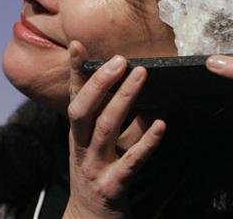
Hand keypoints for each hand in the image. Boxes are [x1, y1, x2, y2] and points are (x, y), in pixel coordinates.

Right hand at [63, 41, 165, 218]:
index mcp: (76, 135)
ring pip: (106, 128)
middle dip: (100, 82)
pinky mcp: (113, 186)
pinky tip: (160, 124)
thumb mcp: (94, 145)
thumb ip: (109, 118)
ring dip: (124, 99)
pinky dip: (146, 141)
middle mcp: (80, 147)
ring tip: (140, 76)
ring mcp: (95, 167)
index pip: (73, 97)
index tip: (78, 45)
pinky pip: (131, 161)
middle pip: (83, 110)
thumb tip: (130, 88)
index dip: (75, 72)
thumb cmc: (96, 174)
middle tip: (120, 60)